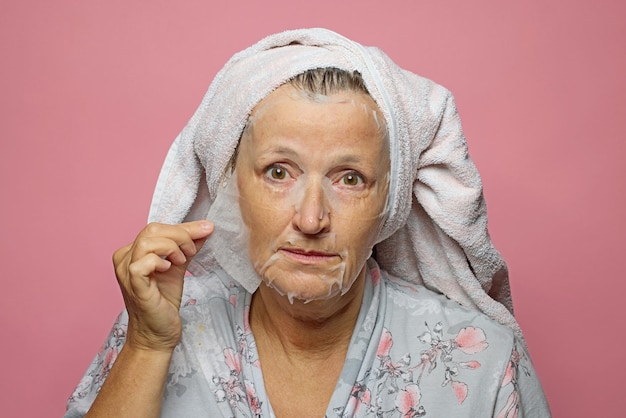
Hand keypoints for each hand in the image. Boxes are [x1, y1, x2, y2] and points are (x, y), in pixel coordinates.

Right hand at [112, 221, 212, 351]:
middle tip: (193, 250)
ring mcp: (125, 271)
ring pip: (147, 241)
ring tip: (182, 261)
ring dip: (172, 247)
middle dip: (180, 235)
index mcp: (133, 252)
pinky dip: (159, 261)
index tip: (207, 228)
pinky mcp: (133, 284)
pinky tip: (168, 269)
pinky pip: (143, 262)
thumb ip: (188, 248)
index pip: (156, 228)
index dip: (183, 227)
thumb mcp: (178, 268)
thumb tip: (204, 229)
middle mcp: (125, 258)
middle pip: (152, 230)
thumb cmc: (163, 303)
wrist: (156, 335)